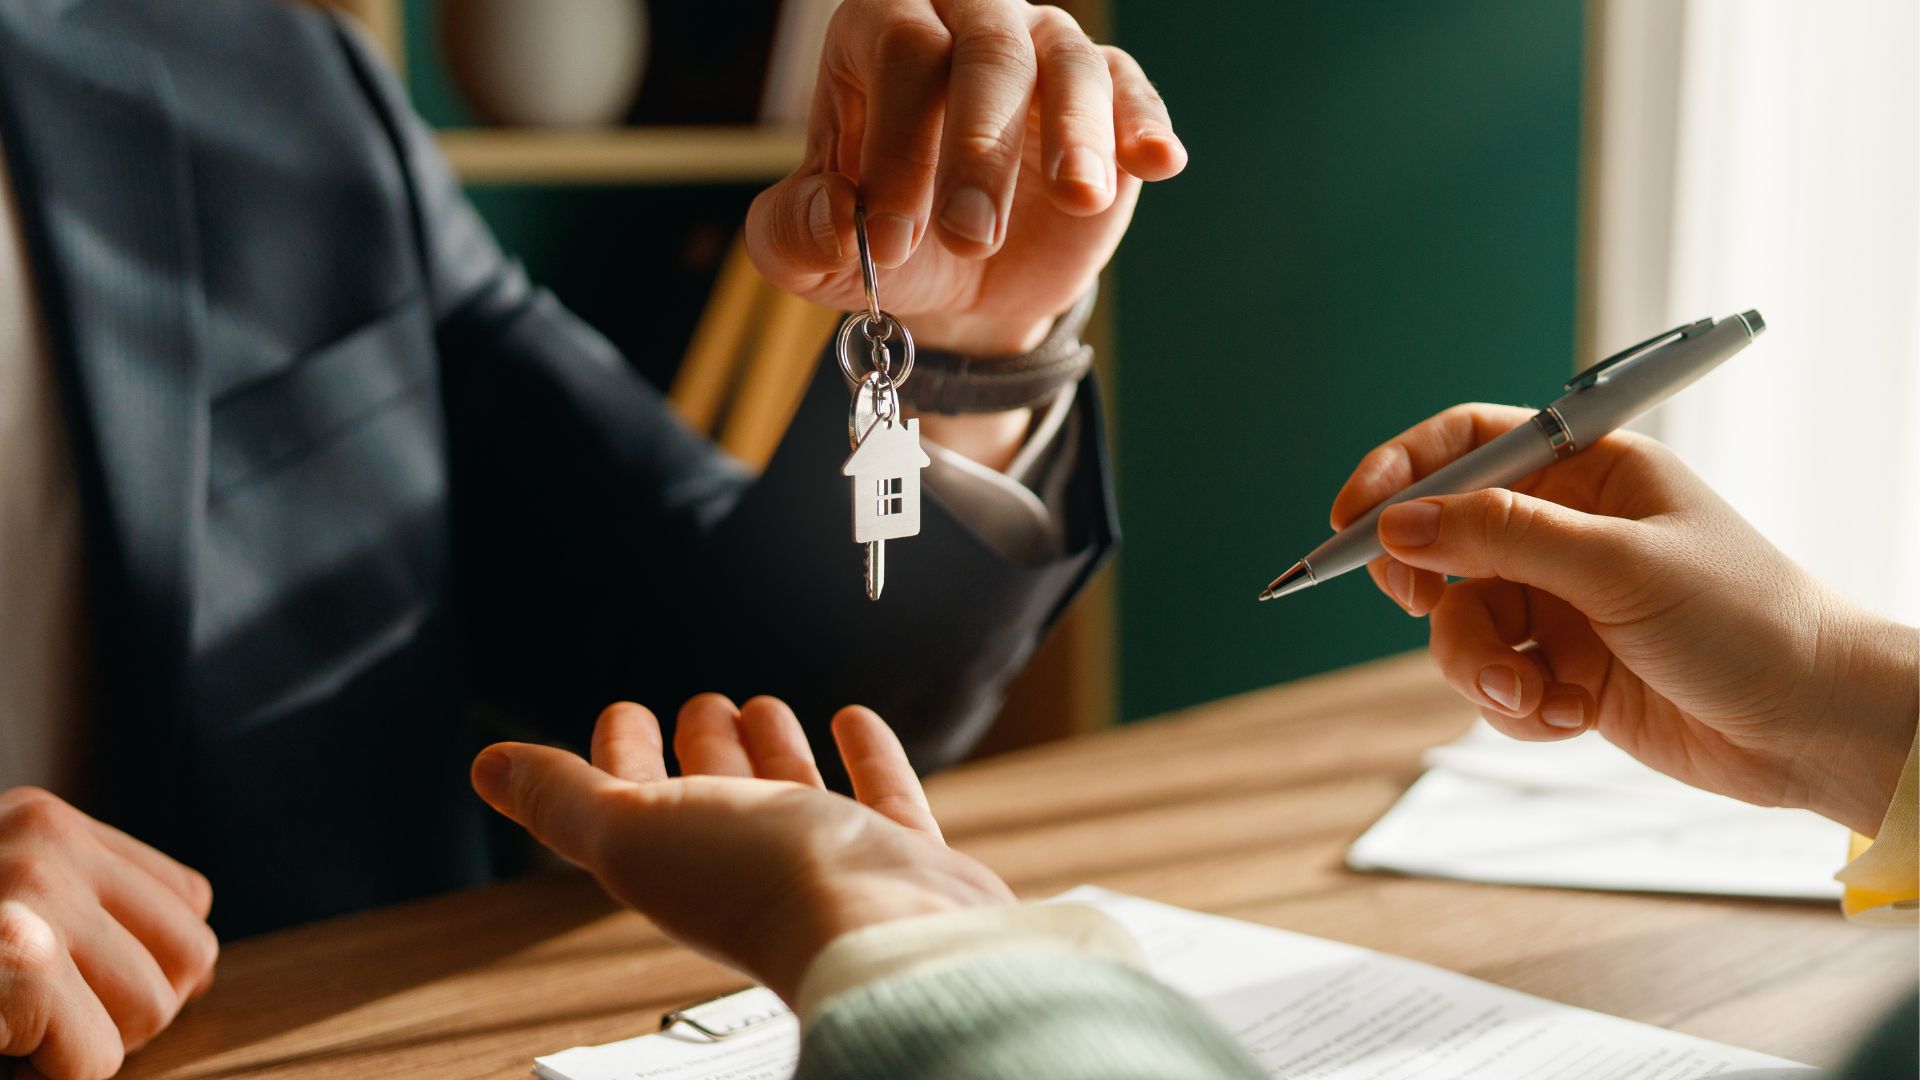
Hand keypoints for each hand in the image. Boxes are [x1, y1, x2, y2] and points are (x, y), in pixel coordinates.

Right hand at [0, 788, 217, 1079]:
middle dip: (133, 1008)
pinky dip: (52, 1076)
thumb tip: (202, 977)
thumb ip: (94, 915)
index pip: (188, 897)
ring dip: (85, 1046)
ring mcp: (32, 897)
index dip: (150, 964)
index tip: (74, 987)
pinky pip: (94, 1058)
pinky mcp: (18, 963)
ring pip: (154, 1007)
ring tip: (14, 1030)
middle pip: (193, 951)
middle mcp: (46, 844)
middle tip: (50, 1023)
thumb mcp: (8, 902)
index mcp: (45, 822)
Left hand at [470, 695, 1012, 1002]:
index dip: (622, 753)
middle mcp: (750, 862)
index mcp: (677, 860)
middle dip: (702, 745)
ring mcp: (829, 861)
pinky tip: (856, 720)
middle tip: (701, 704)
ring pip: (792, 793)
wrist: (885, 932)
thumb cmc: (761, 887)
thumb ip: (561, 799)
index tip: (621, 711)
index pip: (636, 798)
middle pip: (716, 793)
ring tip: (764, 706)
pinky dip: (866, 754)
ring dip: (773, 747)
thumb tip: (486, 768)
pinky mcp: (900, 857)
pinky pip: (880, 795)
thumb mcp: (632, 829)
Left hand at [745, 0, 1186, 356]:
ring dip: (1072, 134)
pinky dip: (1144, 125)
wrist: (961, 286)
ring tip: (1076, 197)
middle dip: (980, 146)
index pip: (900, 53)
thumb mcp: (813, 253)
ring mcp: (1043, 53)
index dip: (897, 144)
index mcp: (881, 32)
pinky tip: (1157, 163)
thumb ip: (795, 235)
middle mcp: (965, 22)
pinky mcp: (1108, 100)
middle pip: (986, 47)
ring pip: (1066, 63)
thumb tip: (835, 219)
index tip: (889, 243)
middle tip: (969, 238)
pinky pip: (1130, 92)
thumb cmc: (881, 243)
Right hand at [1333, 404, 1918, 835]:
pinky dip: (1516, 705)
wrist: (1813, 727)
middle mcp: (1568, 531)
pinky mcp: (1562, 670)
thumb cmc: (1748, 620)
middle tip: (1421, 607)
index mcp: (1591, 471)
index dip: (1402, 471)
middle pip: (1445, 538)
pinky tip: (1569, 717)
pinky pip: (1493, 680)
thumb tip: (1397, 526)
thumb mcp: (1618, 565)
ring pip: (1462, 623)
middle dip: (1429, 584)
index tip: (1352, 516)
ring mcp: (1561, 602)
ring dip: (1481, 666)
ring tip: (1529, 695)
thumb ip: (1501, 538)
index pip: (1469, 443)